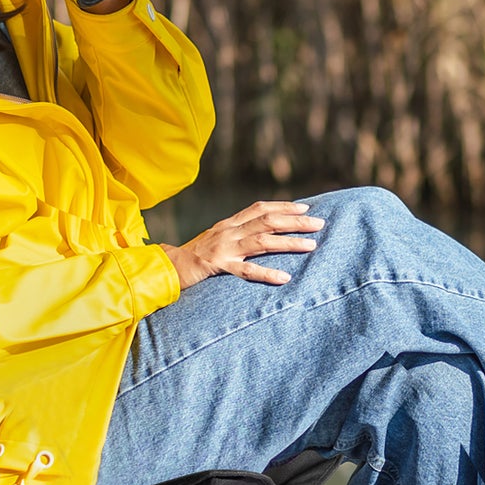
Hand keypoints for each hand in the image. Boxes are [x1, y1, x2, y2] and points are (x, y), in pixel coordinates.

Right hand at [158, 201, 324, 289]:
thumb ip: (235, 234)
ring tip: (311, 245)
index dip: (284, 206)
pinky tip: (284, 277)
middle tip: (319, 224)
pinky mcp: (218, 268)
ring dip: (289, 242)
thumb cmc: (191, 256)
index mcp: (228, 224)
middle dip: (295, 221)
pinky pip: (246, 271)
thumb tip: (259, 233)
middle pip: (267, 221)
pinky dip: (267, 273)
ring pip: (262, 241)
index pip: (260, 208)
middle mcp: (228, 232)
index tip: (306, 207)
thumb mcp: (215, 239)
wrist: (166, 267)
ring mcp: (224, 249)